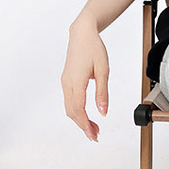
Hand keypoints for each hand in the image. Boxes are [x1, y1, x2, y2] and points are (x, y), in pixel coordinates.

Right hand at [61, 19, 109, 141]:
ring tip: (93, 126)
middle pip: (72, 112)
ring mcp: (65, 81)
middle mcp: (67, 82)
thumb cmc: (93, 47)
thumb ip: (102, 92)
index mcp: (76, 81)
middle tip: (96, 134)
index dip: (85, 125)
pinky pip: (69, 100)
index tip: (94, 135)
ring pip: (69, 107)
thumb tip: (103, 112)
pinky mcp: (66, 79)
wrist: (82, 33)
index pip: (78, 110)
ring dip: (80, 119)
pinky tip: (86, 113)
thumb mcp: (103, 70)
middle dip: (83, 125)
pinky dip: (77, 110)